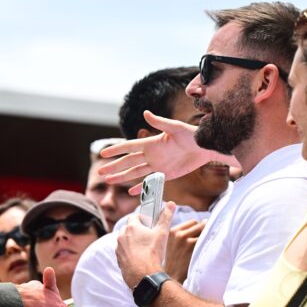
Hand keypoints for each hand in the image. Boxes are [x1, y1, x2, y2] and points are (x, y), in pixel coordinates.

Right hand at [98, 111, 236, 193]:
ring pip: (135, 173)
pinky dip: (141, 187)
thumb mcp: (176, 128)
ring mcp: (158, 165)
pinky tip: (131, 192)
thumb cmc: (192, 134)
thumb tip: (146, 113)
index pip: (129, 147)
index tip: (103, 153)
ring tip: (109, 181)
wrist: (206, 147)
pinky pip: (150, 182)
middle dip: (114, 167)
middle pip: (128, 162)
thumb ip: (160, 122)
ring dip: (122, 177)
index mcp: (151, 143)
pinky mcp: (166, 175)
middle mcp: (151, 155)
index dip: (116, 150)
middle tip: (101, 172)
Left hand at [116, 202, 173, 288]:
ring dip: (133, 242)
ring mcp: (119, 249)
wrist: (144, 275)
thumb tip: (171, 204)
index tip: (149, 223)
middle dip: (137, 231)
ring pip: (125, 241)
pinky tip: (140, 258)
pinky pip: (124, 253)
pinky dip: (130, 254)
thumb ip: (166, 217)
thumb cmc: (152, 253)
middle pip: (128, 229)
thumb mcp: (162, 233)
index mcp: (131, 227)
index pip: (134, 217)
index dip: (142, 219)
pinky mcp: (119, 260)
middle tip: (148, 237)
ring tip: (145, 249)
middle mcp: (122, 236)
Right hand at [166, 219, 204, 282]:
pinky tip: (206, 250)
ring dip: (205, 236)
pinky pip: (205, 238)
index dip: (197, 229)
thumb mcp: (173, 244)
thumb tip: (205, 222)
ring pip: (203, 230)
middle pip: (198, 224)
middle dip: (202, 231)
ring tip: (203, 246)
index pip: (192, 222)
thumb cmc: (175, 262)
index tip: (198, 237)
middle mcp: (178, 233)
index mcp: (172, 231)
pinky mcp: (192, 245)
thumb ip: (183, 233)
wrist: (172, 276)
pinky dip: (208, 242)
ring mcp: (185, 238)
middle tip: (202, 242)